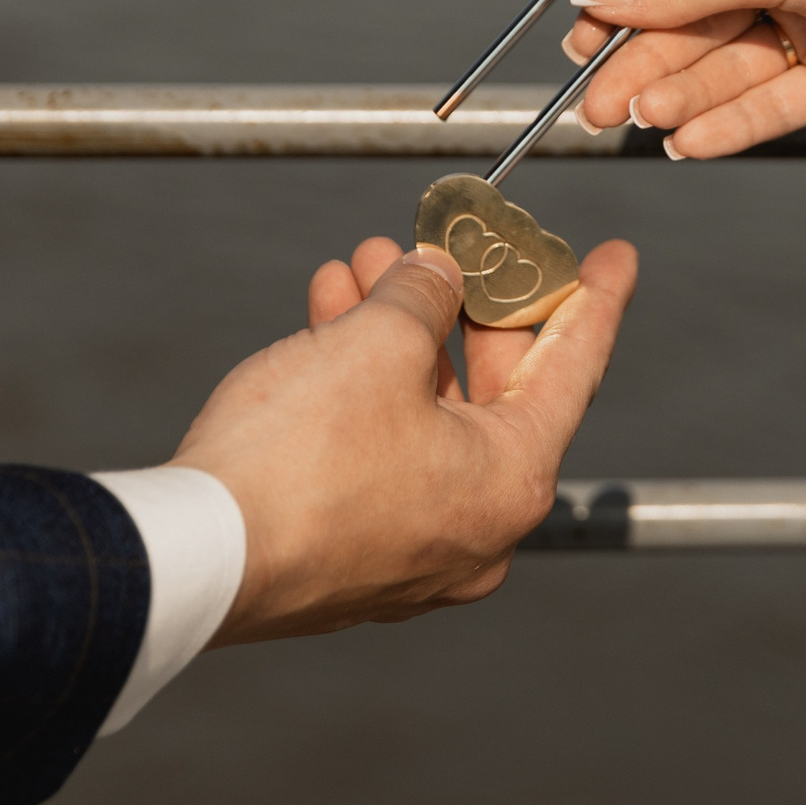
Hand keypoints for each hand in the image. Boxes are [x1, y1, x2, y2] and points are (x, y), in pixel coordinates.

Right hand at [172, 234, 636, 645]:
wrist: (189, 558)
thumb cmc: (294, 463)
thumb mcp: (377, 343)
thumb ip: (422, 295)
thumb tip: (433, 278)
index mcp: (511, 481)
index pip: (574, 368)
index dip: (595, 299)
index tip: (616, 258)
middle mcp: (475, 529)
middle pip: (494, 391)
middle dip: (461, 304)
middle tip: (453, 246)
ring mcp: (411, 551)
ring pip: (424, 416)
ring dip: (397, 334)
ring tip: (364, 263)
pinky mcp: (349, 554)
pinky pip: (378, 451)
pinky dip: (362, 385)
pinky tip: (328, 318)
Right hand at [562, 0, 805, 159]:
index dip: (620, 3)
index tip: (578, 44)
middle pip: (689, 22)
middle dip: (641, 62)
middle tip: (595, 108)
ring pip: (726, 67)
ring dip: (681, 94)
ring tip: (642, 121)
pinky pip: (769, 104)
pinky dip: (728, 123)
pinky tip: (689, 141)